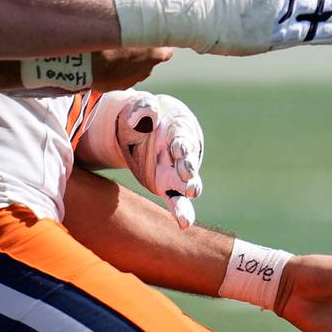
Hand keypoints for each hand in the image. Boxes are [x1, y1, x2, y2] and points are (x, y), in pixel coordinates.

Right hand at [90, 0, 173, 88]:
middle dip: (142, 45)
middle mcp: (150, 65)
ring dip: (127, 58)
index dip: (156, 29)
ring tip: (110, 47)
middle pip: (153, 53)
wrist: (76, 63)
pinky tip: (100, 59)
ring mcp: (131, 78)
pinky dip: (111, 69)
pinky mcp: (113, 87)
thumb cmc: (98, 30)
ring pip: (135, 66)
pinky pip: (118, 76)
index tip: (144, 24)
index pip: (167, 38)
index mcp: (157, 46)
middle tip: (126, 34)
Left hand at [113, 92, 202, 228]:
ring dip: (188, 188)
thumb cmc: (146, 114)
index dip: (181, 144)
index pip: (182, 139)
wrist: (143, 125)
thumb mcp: (142, 107)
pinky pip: (176, 200)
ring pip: (187, 184)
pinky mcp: (167, 186)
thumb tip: (143, 114)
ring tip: (188, 193)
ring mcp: (176, 172)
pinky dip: (181, 211)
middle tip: (186, 172)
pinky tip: (184, 224)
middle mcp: (181, 155)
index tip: (178, 148)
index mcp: (178, 132)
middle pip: (188, 163)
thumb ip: (144, 109)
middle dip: (188, 168)